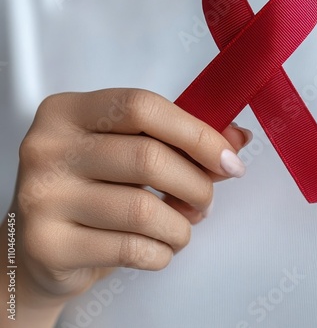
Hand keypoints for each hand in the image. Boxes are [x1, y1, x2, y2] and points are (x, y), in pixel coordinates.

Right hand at [5, 88, 250, 321]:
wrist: (39, 246)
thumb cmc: (93, 187)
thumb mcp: (129, 150)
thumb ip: (182, 140)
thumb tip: (237, 139)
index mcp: (69, 111)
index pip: (143, 107)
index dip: (196, 133)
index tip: (228, 158)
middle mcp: (48, 148)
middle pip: (149, 158)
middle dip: (197, 184)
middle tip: (206, 198)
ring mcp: (42, 196)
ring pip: (144, 209)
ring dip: (182, 224)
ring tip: (184, 225)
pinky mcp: (48, 245)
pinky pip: (131, 249)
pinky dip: (162, 251)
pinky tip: (161, 246)